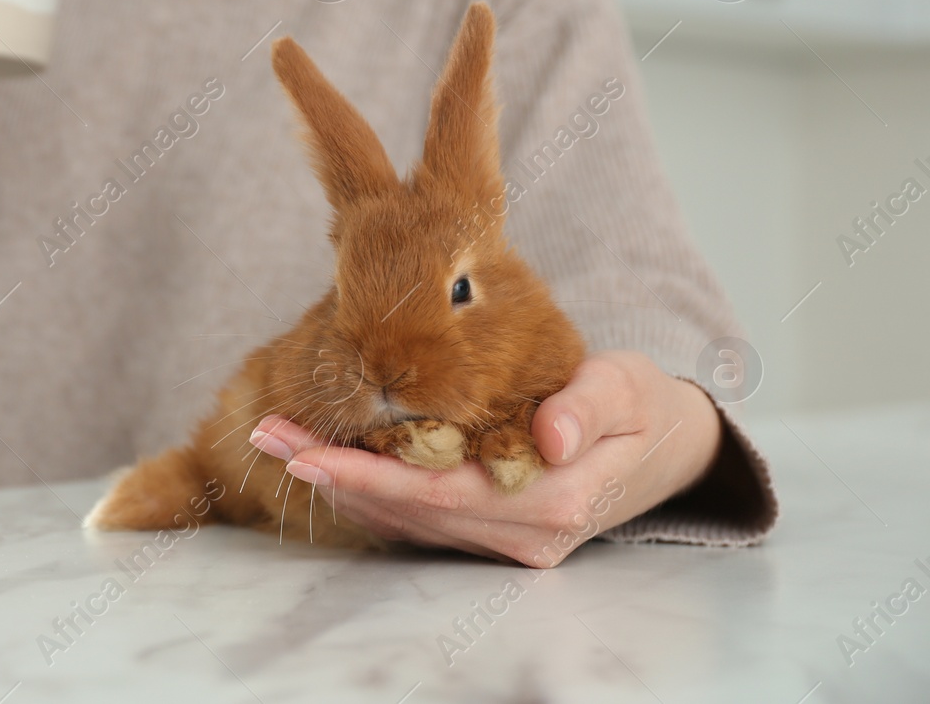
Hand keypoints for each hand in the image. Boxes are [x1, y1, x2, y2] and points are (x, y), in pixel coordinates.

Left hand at [248, 350, 723, 565]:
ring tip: (275, 438)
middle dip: (331, 473)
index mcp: (552, 503)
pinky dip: (363, 490)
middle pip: (407, 509)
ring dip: (336, 480)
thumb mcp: (628, 390)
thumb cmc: (642, 405)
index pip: (440, 493)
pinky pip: (414, 518)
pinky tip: (321, 458)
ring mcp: (502, 542)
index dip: (369, 475)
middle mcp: (521, 537)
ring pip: (403, 519)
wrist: (665, 444)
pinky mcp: (488, 531)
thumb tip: (549, 438)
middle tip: (266, 434)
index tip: (308, 451)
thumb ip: (587, 409)